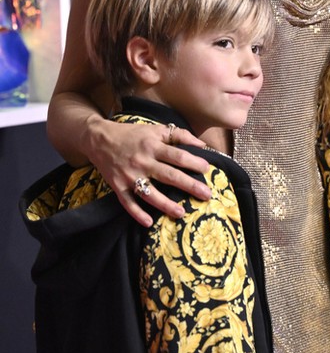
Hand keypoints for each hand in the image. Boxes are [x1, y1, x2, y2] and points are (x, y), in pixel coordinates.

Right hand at [84, 116, 211, 226]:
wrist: (99, 139)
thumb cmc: (132, 134)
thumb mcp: (155, 129)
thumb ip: (179, 135)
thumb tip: (202, 145)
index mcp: (153, 146)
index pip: (178, 156)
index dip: (194, 163)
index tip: (207, 170)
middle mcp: (142, 161)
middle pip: (169, 175)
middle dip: (189, 185)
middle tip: (206, 195)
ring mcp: (129, 176)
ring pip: (150, 193)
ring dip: (166, 204)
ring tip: (181, 213)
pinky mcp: (118, 186)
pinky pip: (128, 202)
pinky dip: (137, 213)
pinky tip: (149, 222)